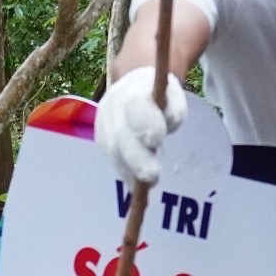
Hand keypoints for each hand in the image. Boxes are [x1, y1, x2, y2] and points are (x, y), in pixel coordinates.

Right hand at [94, 70, 186, 187]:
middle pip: (120, 134)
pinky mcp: (101, 138)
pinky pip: (111, 157)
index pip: (135, 106)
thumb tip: (170, 120)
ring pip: (113, 150)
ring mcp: (103, 123)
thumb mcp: (172, 95)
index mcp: (133, 90)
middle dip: (136, 157)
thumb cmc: (159, 96)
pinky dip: (124, 172)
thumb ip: (174, 108)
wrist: (133, 88)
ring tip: (144, 186)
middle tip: (151, 177)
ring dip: (129, 170)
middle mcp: (112, 106)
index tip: (156, 140)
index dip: (145, 122)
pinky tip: (135, 185)